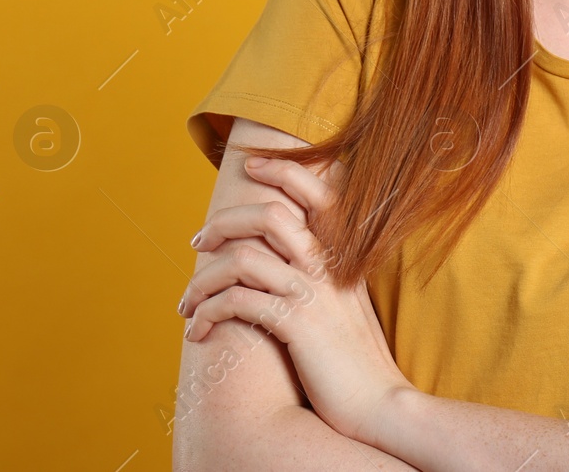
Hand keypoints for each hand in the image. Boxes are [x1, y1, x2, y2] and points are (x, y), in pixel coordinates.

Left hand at [179, 154, 415, 442]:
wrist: (381, 403)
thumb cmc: (358, 360)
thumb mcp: (348, 306)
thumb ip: (326, 277)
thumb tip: (287, 262)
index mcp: (344, 257)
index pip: (318, 191)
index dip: (283, 169)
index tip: (251, 164)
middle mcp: (329, 268)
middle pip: (270, 215)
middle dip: (224, 223)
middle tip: (198, 243)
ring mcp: (314, 294)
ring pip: (244, 258)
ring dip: (203, 279)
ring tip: (187, 302)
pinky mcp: (297, 326)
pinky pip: (238, 302)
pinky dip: (208, 312)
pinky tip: (199, 330)